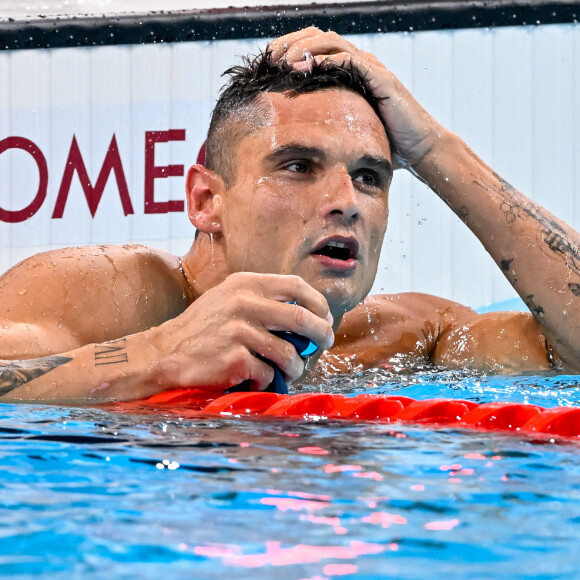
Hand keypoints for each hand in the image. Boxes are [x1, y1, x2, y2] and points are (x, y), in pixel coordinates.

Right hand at [147, 272, 333, 391]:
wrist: (162, 353)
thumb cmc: (202, 328)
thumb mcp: (228, 299)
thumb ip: (263, 299)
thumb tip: (309, 315)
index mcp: (245, 283)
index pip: (296, 286)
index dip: (318, 303)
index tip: (325, 317)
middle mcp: (243, 303)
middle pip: (302, 319)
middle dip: (322, 334)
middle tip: (325, 344)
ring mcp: (239, 331)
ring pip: (289, 354)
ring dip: (295, 368)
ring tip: (288, 372)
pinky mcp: (235, 359)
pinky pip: (268, 374)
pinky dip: (267, 382)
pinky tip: (254, 381)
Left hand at [269, 27, 445, 167]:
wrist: (419, 150)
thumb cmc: (386, 142)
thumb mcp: (348, 129)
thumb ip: (328, 123)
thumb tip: (297, 138)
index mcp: (350, 72)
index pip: (316, 47)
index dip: (291, 49)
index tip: (270, 64)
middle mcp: (360, 64)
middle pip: (319, 36)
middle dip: (292, 43)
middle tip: (271, 57)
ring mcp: (372, 69)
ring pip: (333, 43)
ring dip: (306, 48)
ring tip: (285, 61)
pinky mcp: (382, 79)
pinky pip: (353, 60)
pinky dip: (330, 60)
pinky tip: (312, 67)